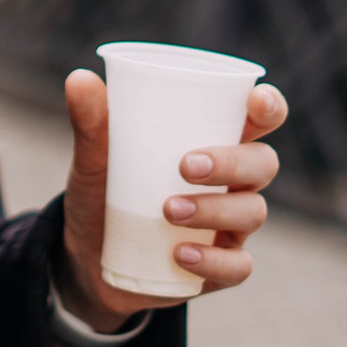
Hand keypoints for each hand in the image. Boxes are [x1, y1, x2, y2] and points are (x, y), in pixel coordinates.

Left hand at [54, 70, 288, 330]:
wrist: (86, 261)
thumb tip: (78, 79)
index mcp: (213, 141)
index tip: (256, 102)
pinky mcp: (219, 268)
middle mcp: (231, 182)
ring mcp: (229, 227)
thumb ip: (91, 123)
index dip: (268, 107)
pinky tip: (180, 254)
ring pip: (252, 212)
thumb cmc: (104, 196)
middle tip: (185, 166)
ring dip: (215, 209)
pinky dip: (213, 261)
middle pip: (262, 164)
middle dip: (232, 162)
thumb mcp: (93, 161)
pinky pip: (238, 266)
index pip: (259, 118)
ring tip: (168, 210)